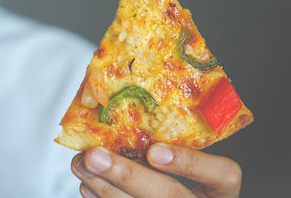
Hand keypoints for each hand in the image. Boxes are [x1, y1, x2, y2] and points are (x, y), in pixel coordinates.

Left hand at [71, 143, 241, 197]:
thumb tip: (121, 116)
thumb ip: (169, 144)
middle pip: (172, 196)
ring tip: (82, 166)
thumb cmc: (180, 176)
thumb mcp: (186, 159)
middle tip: (94, 156)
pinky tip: (89, 186)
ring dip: (105, 187)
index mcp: (220, 190)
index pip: (224, 174)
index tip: (154, 150)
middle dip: (128, 175)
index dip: (190, 163)